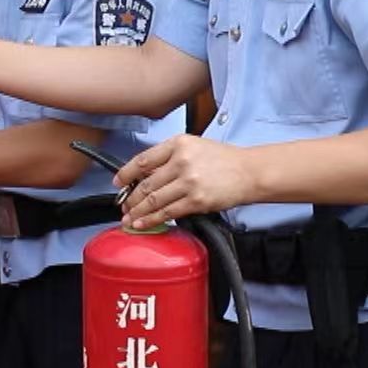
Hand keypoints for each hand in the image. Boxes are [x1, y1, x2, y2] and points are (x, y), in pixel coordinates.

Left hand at [115, 135, 259, 228]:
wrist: (249, 172)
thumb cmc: (224, 160)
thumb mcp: (194, 146)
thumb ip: (170, 157)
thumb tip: (145, 174)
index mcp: (179, 144)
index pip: (143, 160)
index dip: (126, 173)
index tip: (118, 182)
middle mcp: (182, 161)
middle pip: (146, 183)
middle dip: (130, 198)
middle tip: (123, 205)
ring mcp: (189, 182)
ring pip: (154, 200)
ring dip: (137, 211)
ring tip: (128, 218)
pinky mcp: (197, 201)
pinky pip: (168, 212)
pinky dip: (151, 220)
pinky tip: (143, 223)